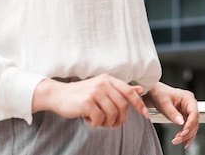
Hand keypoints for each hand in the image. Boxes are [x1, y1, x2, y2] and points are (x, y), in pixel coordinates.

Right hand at [32, 74, 148, 127]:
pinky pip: (99, 119)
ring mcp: (95, 92)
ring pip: (112, 114)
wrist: (59, 95)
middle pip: (122, 106)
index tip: (146, 115)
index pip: (129, 92)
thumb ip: (120, 89)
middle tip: (113, 125)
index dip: (139, 104)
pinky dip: (96, 124)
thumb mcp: (102, 87)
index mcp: (109, 79)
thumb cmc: (82, 94)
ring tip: (99, 121)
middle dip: (121, 119)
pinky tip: (89, 119)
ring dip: (107, 123)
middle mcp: (103, 83)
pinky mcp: (86, 102)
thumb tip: (139, 89)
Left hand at [143, 82, 198, 147]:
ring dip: (186, 135)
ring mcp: (187, 111)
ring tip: (177, 140)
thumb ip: (172, 113)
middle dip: (187, 131)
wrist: (153, 93)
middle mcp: (189, 104)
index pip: (194, 112)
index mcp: (187, 98)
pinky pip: (188, 126)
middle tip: (178, 138)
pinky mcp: (184, 116)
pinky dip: (186, 134)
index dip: (190, 123)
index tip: (184, 131)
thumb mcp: (164, 103)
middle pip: (194, 121)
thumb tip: (180, 122)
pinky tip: (183, 141)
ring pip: (192, 125)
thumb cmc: (159, 94)